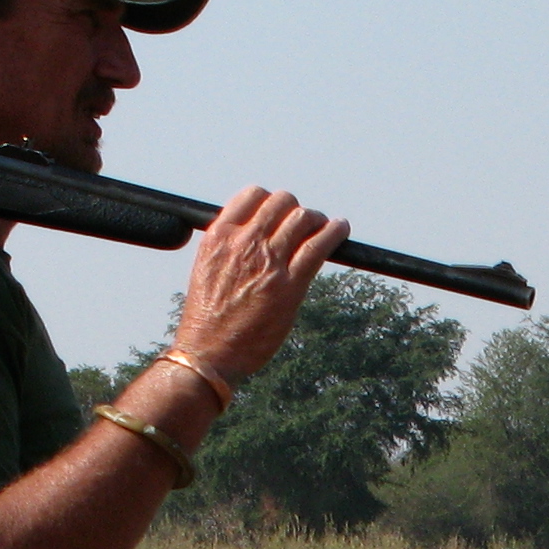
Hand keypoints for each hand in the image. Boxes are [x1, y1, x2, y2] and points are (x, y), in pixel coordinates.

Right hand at [168, 190, 351, 388]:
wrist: (209, 353)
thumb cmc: (207, 319)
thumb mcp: (207, 269)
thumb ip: (230, 248)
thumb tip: (255, 236)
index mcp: (219, 236)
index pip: (252, 195)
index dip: (271, 201)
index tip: (280, 212)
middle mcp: (244, 242)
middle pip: (281, 203)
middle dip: (295, 209)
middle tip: (304, 222)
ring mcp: (269, 262)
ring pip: (302, 218)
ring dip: (316, 219)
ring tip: (325, 227)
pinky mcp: (290, 285)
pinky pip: (319, 245)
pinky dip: (335, 232)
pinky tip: (341, 229)